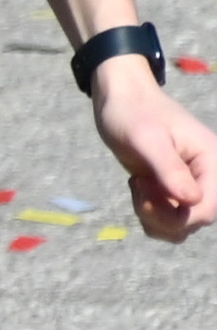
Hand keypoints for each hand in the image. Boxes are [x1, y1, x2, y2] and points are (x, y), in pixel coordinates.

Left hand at [97, 58, 216, 240]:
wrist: (122, 102)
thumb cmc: (134, 114)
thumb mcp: (147, 140)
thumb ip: (169, 170)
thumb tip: (191, 201)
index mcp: (213, 161)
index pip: (207, 210)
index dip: (175, 217)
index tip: (144, 190)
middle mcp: (209, 176)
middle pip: (194, 222)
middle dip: (160, 216)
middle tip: (138, 185)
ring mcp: (192, 185)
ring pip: (180, 226)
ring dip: (153, 217)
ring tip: (139, 185)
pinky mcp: (174, 191)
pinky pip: (168, 220)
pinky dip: (149, 214)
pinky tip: (140, 187)